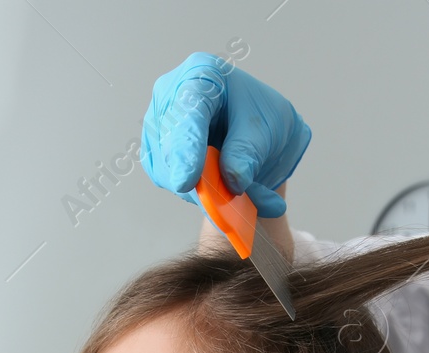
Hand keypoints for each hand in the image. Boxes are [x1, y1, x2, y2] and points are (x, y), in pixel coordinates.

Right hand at [140, 52, 309, 217]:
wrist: (261, 134)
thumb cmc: (263, 117)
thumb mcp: (269, 128)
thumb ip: (248, 152)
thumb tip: (231, 181)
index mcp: (201, 73)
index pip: (186, 111)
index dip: (186, 148)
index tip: (186, 181)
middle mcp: (170, 96)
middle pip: (172, 145)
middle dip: (199, 179)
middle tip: (232, 203)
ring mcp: (159, 127)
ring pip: (168, 170)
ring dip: (204, 192)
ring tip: (242, 196)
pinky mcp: (158, 156)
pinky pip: (172, 183)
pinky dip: (200, 196)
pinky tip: (222, 191)